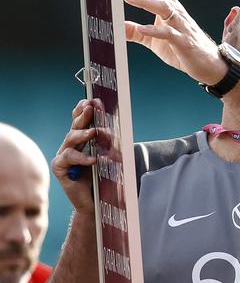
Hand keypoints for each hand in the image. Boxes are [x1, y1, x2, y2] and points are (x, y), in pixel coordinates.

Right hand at [51, 99, 99, 214]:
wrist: (95, 203)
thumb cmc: (104, 179)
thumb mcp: (110, 158)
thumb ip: (110, 145)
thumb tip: (117, 130)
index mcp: (83, 140)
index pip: (81, 121)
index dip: (84, 109)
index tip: (92, 100)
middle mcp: (71, 145)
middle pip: (76, 126)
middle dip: (83, 115)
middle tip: (91, 107)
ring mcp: (64, 156)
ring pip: (70, 139)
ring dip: (83, 134)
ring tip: (94, 132)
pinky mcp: (60, 168)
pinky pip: (68, 158)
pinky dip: (81, 158)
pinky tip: (93, 160)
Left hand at [122, 0, 226, 84]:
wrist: (209, 65)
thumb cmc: (183, 49)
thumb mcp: (154, 40)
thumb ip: (136, 32)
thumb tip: (118, 26)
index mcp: (171, 10)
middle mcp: (177, 14)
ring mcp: (181, 27)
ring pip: (164, 8)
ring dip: (146, 1)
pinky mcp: (183, 42)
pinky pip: (169, 33)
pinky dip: (155, 30)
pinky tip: (142, 28)